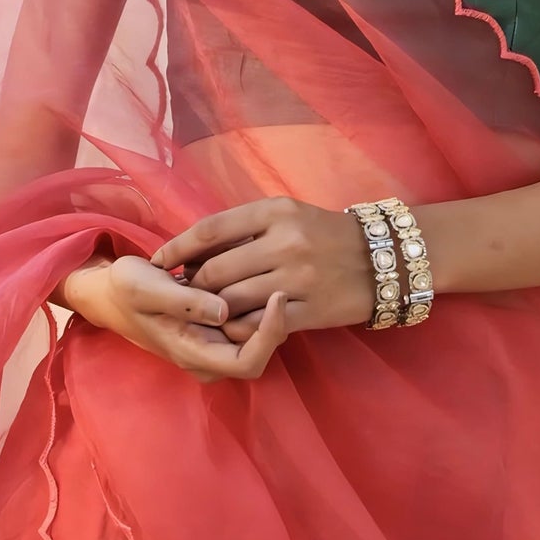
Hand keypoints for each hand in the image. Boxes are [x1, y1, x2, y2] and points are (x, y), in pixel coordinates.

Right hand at [59, 251, 288, 383]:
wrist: (113, 291)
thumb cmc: (127, 290)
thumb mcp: (145, 288)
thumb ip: (184, 302)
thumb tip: (224, 310)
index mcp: (194, 354)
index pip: (249, 361)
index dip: (270, 334)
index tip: (278, 295)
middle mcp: (212, 356)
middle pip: (262, 346)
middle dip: (272, 312)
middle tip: (273, 271)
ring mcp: (217, 341)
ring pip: (259, 328)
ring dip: (266, 299)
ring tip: (261, 264)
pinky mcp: (220, 324)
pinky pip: (249, 314)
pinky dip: (256, 292)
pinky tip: (250, 265)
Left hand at [150, 197, 376, 340]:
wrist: (383, 259)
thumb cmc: (325, 234)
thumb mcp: (288, 214)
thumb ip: (245, 227)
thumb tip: (194, 249)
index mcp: (276, 212)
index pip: (210, 229)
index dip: (177, 247)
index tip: (157, 260)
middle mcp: (285, 242)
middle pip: (215, 270)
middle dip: (190, 285)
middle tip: (177, 293)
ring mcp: (297, 279)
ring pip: (231, 301)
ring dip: (208, 310)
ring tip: (198, 311)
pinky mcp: (308, 311)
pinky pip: (257, 325)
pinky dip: (237, 328)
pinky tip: (228, 327)